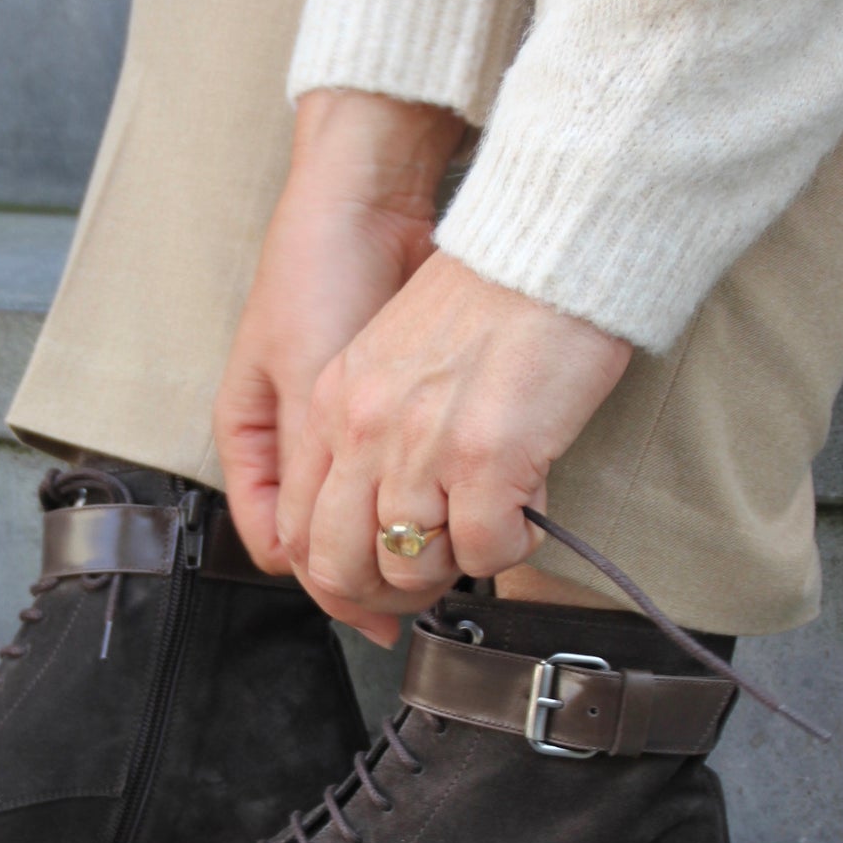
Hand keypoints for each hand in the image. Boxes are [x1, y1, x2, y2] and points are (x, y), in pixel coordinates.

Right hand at [214, 90, 464, 578]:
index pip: (286, 546)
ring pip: (374, 512)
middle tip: (431, 591)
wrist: (369, 195)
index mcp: (251, 441)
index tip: (387, 604)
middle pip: (331, 540)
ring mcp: (344, 426)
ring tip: (458, 556)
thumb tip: (312, 559)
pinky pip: (411, 472)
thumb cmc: (316, 275)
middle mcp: (295, 442)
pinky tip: (474, 504)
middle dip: (376, 573)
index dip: (334, 583)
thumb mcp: (306, 382)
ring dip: (413, 539)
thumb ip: (308, 469)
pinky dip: (440, 495)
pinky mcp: (392, 409)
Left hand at [276, 252, 631, 641]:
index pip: (296, 529)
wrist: (545, 249)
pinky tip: (527, 511)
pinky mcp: (485, 459)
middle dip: (384, 592)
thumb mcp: (389, 360)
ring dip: (454, 567)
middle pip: (336, 566)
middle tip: (431, 579)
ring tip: (487, 529)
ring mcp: (420, 447)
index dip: (333, 577)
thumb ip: (369, 435)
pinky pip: (484, 553)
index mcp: (330, 405)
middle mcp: (362, 430)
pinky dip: (510, 549)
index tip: (373, 583)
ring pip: (409, 568)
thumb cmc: (486, 300)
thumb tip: (381, 521)